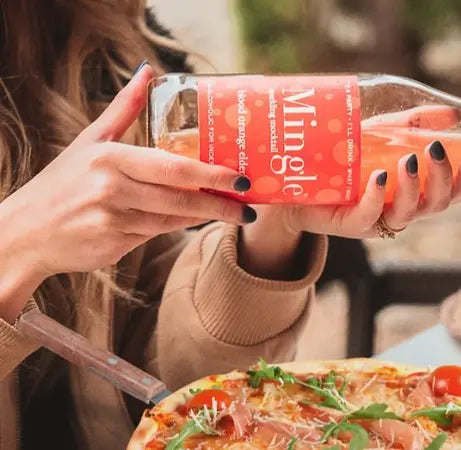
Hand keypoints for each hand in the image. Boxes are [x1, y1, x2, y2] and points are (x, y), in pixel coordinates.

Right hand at [0, 63, 252, 318]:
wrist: (24, 233)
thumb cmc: (63, 183)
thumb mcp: (90, 141)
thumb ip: (123, 109)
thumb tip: (149, 71)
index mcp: (109, 158)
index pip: (173, 168)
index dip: (211, 175)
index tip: (240, 178)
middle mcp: (112, 189)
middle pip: (181, 198)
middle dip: (221, 204)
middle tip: (250, 205)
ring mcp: (114, 220)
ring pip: (174, 219)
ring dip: (206, 217)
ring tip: (236, 214)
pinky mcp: (115, 245)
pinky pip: (158, 234)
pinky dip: (179, 227)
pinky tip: (197, 221)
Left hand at [236, 140, 460, 278]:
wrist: (297, 182)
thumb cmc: (347, 158)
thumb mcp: (383, 134)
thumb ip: (414, 124)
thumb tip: (454, 113)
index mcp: (417, 191)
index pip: (452, 194)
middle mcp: (402, 208)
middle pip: (436, 205)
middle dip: (442, 179)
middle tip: (436, 149)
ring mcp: (378, 219)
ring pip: (407, 213)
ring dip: (412, 187)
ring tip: (409, 159)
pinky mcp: (349, 224)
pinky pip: (369, 217)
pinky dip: (377, 198)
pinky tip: (380, 178)